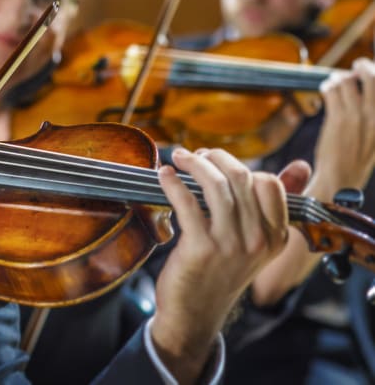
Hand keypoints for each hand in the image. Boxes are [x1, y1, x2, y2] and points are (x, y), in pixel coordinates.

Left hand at [150, 148, 287, 382]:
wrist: (195, 314)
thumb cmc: (220, 272)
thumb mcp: (254, 242)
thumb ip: (272, 205)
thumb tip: (302, 166)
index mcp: (276, 237)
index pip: (269, 184)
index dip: (240, 166)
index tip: (217, 161)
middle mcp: (258, 240)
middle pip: (241, 178)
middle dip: (215, 158)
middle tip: (195, 155)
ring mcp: (230, 244)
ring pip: (216, 185)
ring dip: (194, 163)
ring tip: (180, 156)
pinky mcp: (201, 248)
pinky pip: (187, 202)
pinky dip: (173, 182)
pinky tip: (165, 174)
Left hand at [310, 57, 374, 201]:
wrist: (340, 179)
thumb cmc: (358, 159)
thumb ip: (373, 118)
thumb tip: (368, 92)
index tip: (373, 70)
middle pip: (372, 77)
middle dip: (364, 66)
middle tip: (358, 65)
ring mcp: (357, 116)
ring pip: (347, 81)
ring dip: (341, 77)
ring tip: (337, 81)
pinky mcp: (337, 119)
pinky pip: (332, 91)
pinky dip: (329, 85)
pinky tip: (327, 88)